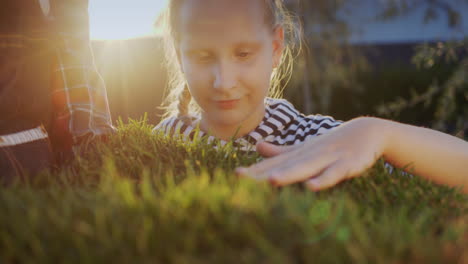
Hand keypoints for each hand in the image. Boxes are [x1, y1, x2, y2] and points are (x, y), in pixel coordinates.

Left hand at [236, 117, 387, 190]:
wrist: (367, 131)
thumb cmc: (331, 144)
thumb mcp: (305, 149)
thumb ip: (281, 152)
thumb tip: (257, 147)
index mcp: (298, 154)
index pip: (273, 164)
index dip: (255, 170)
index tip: (235, 177)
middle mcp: (309, 155)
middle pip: (284, 166)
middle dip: (262, 173)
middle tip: (241, 178)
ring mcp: (327, 159)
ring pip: (306, 168)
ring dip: (289, 174)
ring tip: (271, 181)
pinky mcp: (347, 164)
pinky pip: (334, 173)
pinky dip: (324, 179)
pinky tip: (312, 187)